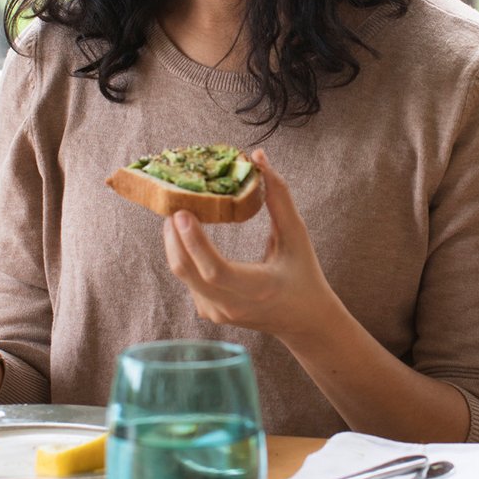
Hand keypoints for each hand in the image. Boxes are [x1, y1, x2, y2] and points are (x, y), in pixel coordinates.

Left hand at [161, 150, 344, 343]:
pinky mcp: (209, 312)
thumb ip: (278, 196)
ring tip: (178, 214)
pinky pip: (188, 280)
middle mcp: (232, 305)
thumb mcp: (296, 235)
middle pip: (187, 270)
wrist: (304, 320)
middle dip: (174, 235)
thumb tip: (258, 158)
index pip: (214, 269)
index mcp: (257, 288)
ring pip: (183, 274)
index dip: (195, 242)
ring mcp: (217, 312)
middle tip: (173, 203)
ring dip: (176, 243)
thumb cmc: (303, 274)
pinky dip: (184, 255)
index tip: (182, 213)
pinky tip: (188, 235)